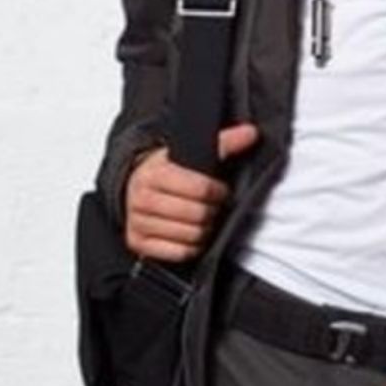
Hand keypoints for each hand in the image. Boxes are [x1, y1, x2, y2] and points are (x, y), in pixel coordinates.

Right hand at [123, 123, 261, 259]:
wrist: (135, 187)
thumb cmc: (167, 173)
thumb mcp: (190, 154)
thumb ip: (223, 143)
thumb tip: (250, 133)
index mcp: (154, 173)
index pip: (201, 189)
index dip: (219, 192)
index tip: (221, 191)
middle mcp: (141, 198)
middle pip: (198, 215)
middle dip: (212, 212)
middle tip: (213, 207)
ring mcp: (137, 222)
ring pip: (190, 235)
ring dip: (204, 230)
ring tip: (203, 220)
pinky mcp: (138, 242)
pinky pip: (179, 253)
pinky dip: (192, 247)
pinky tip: (191, 234)